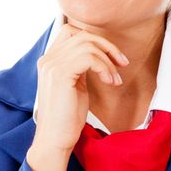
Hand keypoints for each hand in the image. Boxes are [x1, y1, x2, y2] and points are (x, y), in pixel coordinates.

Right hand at [34, 22, 129, 152]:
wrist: (55, 139)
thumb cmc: (67, 118)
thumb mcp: (76, 85)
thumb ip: (81, 67)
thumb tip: (100, 54)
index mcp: (49, 60)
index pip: (71, 31)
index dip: (96, 40)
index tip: (113, 58)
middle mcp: (48, 59)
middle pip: (83, 35)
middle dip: (108, 47)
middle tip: (122, 64)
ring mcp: (52, 65)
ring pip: (88, 45)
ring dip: (108, 61)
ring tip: (115, 80)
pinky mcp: (60, 74)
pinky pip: (90, 58)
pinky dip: (105, 68)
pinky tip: (110, 82)